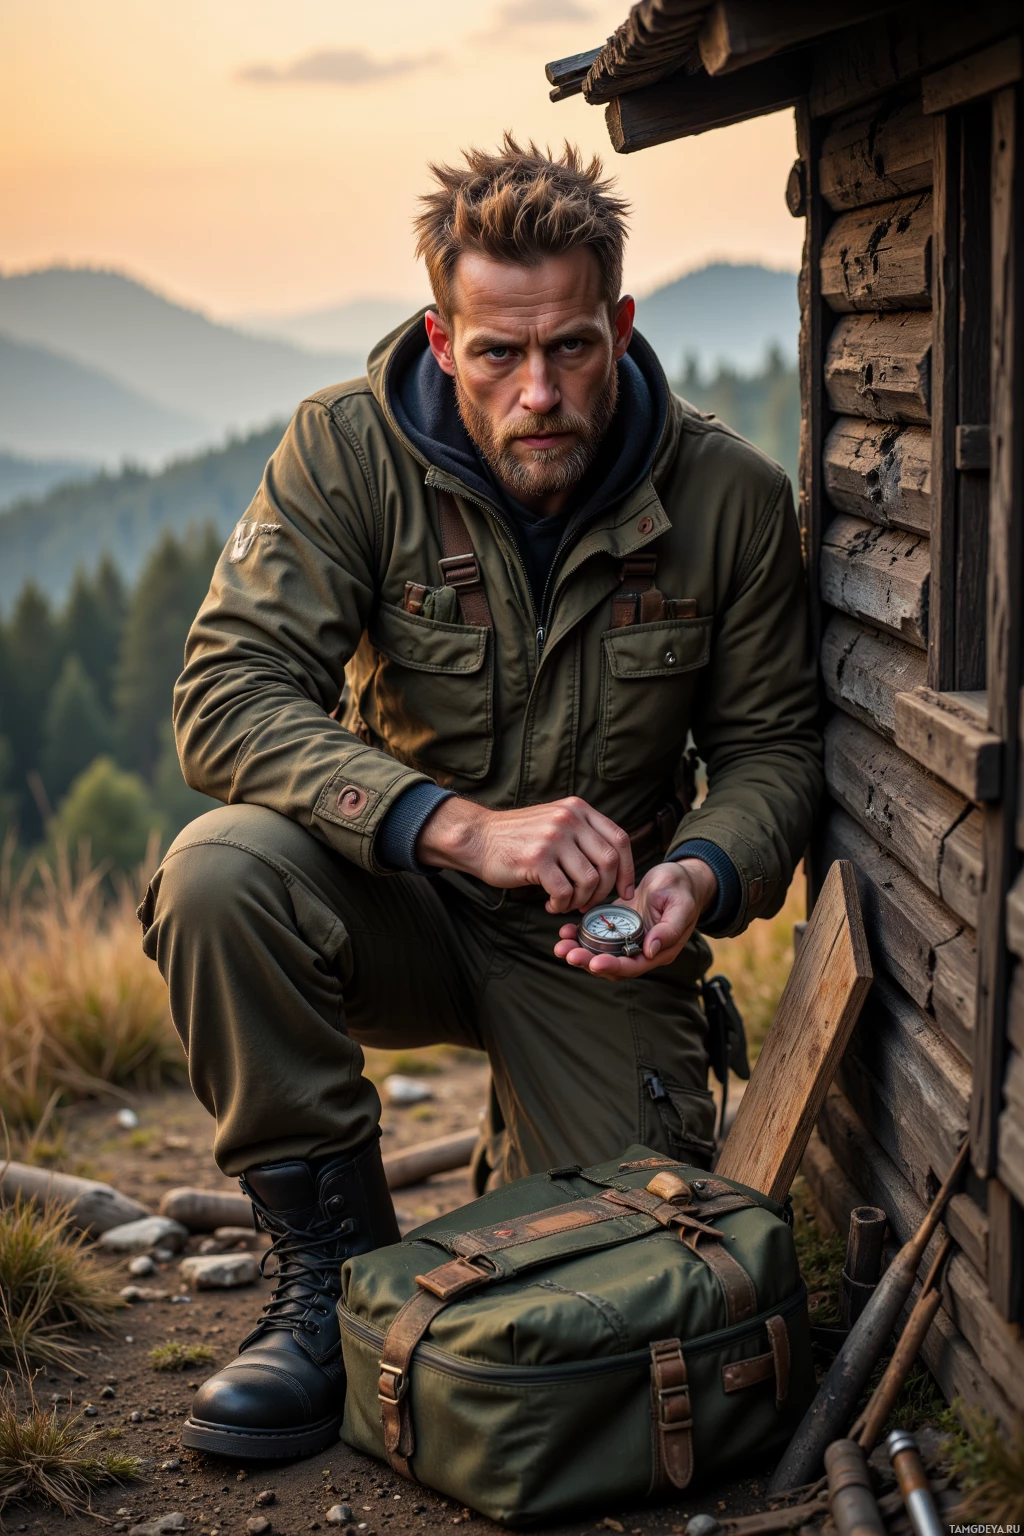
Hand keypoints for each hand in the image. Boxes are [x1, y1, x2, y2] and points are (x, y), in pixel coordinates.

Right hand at [417, 795, 633, 913]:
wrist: (477, 837)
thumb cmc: (518, 837)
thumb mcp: (555, 821)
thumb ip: (583, 834)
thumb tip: (614, 866)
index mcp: (578, 809)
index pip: (619, 839)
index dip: (628, 869)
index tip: (625, 891)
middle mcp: (569, 819)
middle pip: (609, 862)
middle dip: (604, 890)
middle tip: (589, 903)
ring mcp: (553, 838)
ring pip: (589, 880)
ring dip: (581, 900)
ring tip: (565, 903)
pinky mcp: (537, 859)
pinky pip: (564, 892)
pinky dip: (562, 905)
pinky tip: (550, 904)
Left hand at [553, 858, 717, 978]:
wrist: (677, 878)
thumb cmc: (682, 889)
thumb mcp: (680, 904)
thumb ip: (669, 929)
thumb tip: (651, 950)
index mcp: (659, 951)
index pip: (633, 966)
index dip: (613, 966)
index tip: (594, 962)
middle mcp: (641, 951)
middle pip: (611, 965)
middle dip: (587, 961)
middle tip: (566, 953)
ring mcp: (627, 940)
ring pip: (601, 954)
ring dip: (580, 952)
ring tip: (560, 946)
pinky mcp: (617, 928)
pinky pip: (597, 938)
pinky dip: (580, 937)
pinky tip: (566, 930)